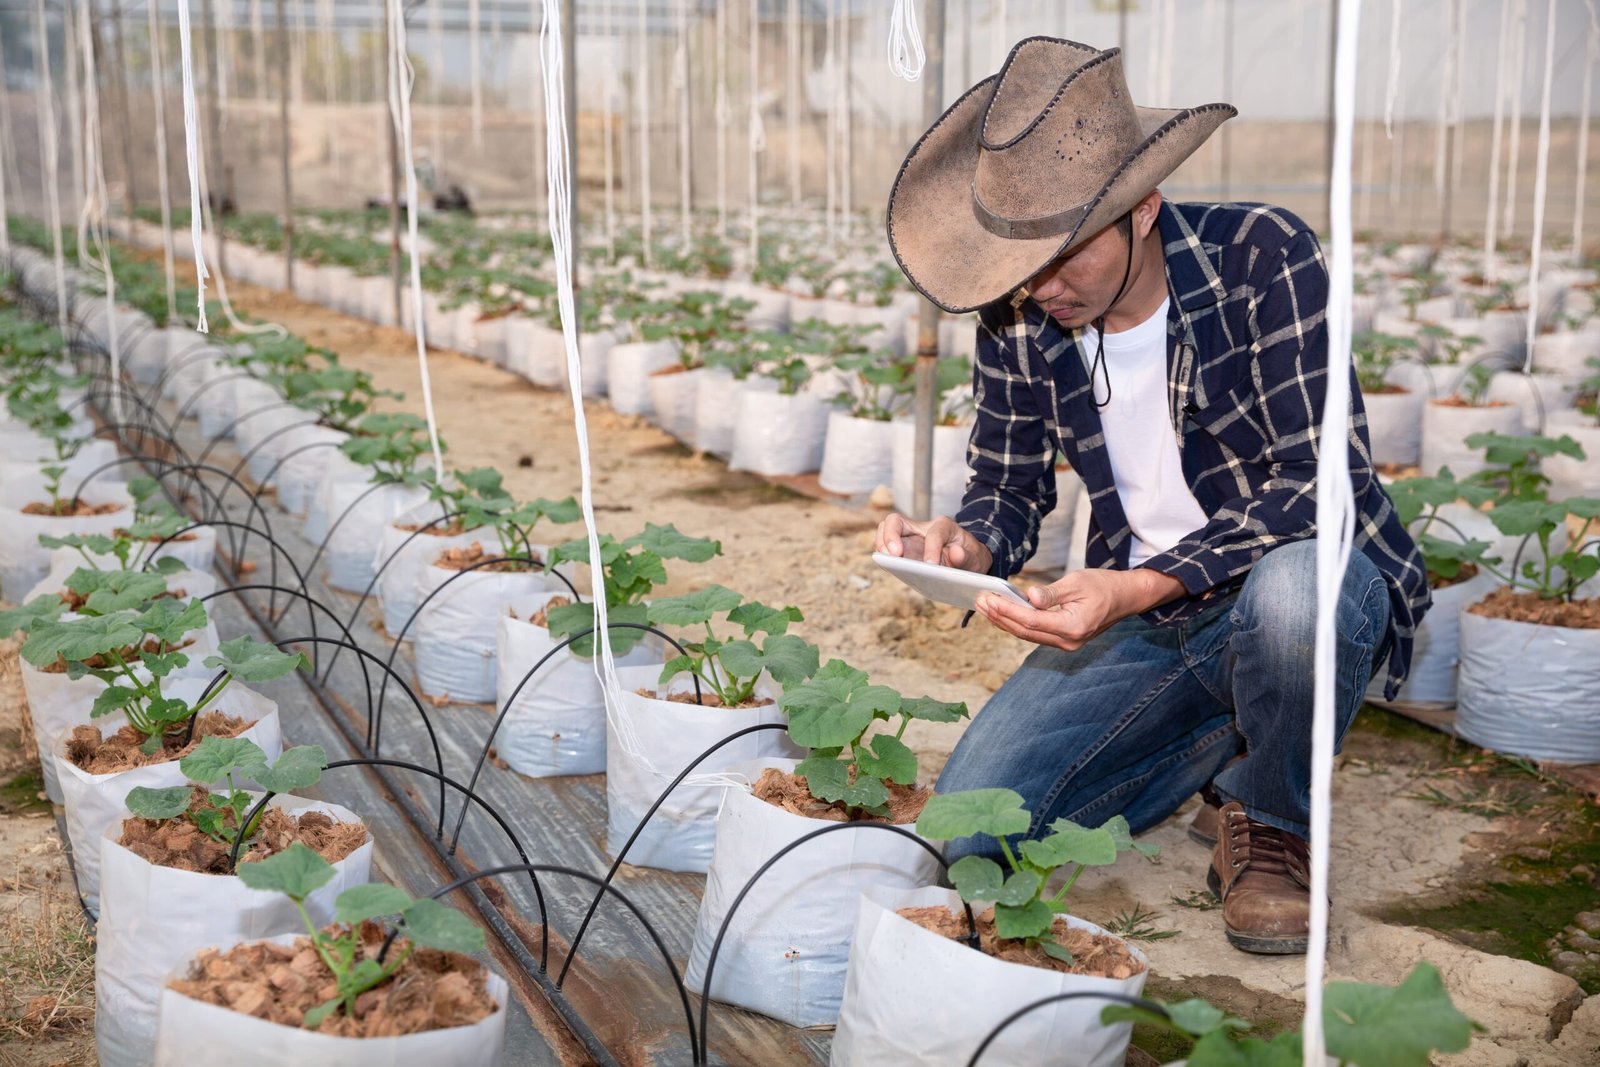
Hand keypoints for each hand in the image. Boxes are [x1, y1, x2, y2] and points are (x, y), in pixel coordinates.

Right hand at [875, 513, 993, 573]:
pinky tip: (888, 566)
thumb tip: (955, 553)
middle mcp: (922, 528)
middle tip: (895, 555)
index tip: (931, 565)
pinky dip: (883, 554)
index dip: (932, 548)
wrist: (966, 559)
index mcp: (944, 526)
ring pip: (886, 530)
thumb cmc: (970, 557)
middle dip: (891, 535)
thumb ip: (967, 556)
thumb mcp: (976, 558)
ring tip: (886, 560)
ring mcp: (910, 537)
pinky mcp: (903, 549)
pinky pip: (886, 546)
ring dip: (882, 543)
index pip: (934, 533)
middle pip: (897, 520)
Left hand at [975, 568, 1185, 650]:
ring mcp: (1065, 644)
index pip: (1031, 621)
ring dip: (1004, 621)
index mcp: (1073, 626)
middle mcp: (1068, 641)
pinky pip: (1034, 634)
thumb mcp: (1077, 582)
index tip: (989, 598)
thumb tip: (1028, 596)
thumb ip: (1051, 593)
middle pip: (1025, 631)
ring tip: (984, 606)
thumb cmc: (1103, 586)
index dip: (1007, 610)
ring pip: (1027, 635)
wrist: (1125, 598)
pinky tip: (1001, 613)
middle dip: (999, 616)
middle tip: (979, 600)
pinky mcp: (1063, 640)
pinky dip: (1016, 623)